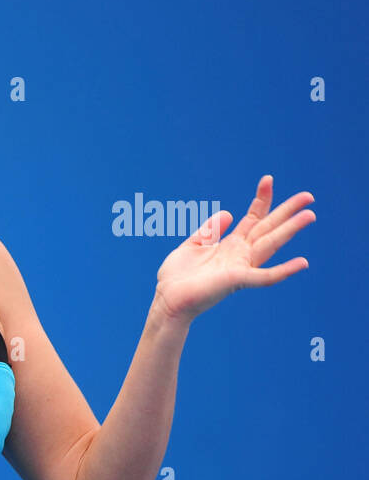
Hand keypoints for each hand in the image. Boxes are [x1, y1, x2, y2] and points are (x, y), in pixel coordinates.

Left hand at [153, 175, 314, 324]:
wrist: (168, 300)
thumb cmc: (178, 277)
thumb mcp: (192, 245)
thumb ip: (209, 230)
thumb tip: (228, 213)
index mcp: (229, 245)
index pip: (252, 218)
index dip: (261, 199)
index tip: (268, 180)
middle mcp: (239, 254)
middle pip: (268, 228)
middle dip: (287, 212)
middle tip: (309, 195)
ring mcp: (240, 267)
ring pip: (271, 244)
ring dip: (290, 230)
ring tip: (310, 215)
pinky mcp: (237, 280)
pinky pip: (264, 277)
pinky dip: (284, 270)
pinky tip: (302, 263)